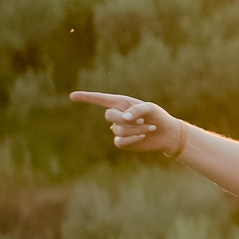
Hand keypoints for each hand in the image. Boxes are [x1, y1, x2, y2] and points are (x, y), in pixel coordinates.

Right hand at [72, 91, 188, 155]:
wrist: (166, 134)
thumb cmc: (158, 117)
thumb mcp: (150, 109)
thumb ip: (137, 109)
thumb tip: (124, 117)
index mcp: (121, 103)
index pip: (100, 99)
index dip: (86, 97)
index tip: (72, 96)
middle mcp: (117, 115)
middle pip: (109, 116)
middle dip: (124, 119)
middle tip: (141, 121)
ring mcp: (118, 129)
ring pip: (118, 130)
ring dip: (136, 130)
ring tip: (149, 128)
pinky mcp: (122, 142)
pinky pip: (120, 141)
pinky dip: (133, 139)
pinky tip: (143, 137)